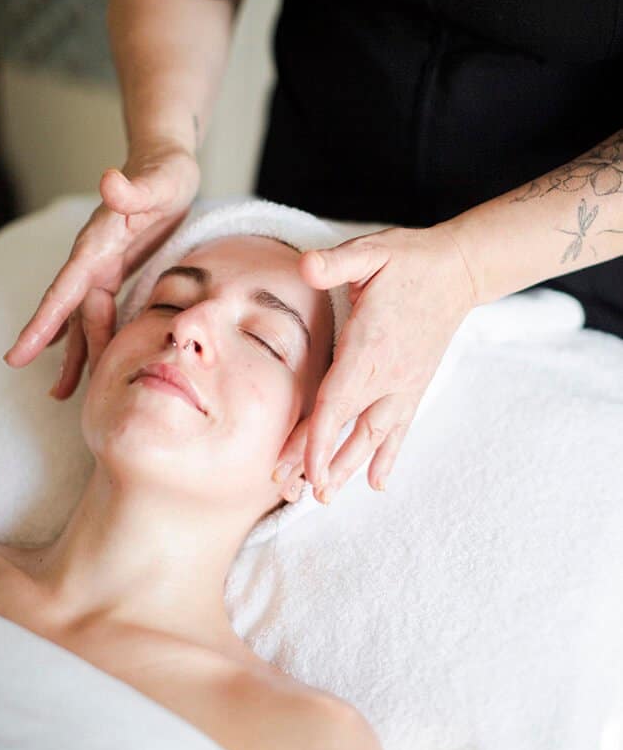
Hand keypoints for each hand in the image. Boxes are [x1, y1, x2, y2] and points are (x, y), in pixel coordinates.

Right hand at [3, 141, 199, 398]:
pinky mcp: (119, 268)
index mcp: (98, 243)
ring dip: (78, 352)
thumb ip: (133, 186)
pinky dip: (93, 333)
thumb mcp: (157, 179)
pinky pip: (101, 308)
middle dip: (63, 355)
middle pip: (75, 314)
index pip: (65, 290)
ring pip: (86, 317)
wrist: (165, 161)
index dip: (44, 323)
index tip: (19, 354)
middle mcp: (94, 257)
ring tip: (65, 391)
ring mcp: (105, 264)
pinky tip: (84, 353)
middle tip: (56, 395)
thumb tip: (108, 180)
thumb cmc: (163, 170)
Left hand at [272, 224, 476, 503]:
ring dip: (348, 468)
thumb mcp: (371, 252)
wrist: (458, 271)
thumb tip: (306, 265)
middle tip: (291, 491)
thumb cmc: (408, 261)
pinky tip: (377, 483)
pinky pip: (399, 430)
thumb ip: (337, 262)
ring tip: (324, 498)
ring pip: (372, 438)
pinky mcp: (415, 387)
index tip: (301, 470)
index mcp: (370, 347)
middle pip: (347, 429)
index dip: (317, 439)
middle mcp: (388, 375)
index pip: (337, 402)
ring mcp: (404, 386)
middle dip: (319, 463)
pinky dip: (387, 457)